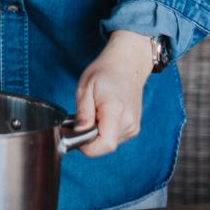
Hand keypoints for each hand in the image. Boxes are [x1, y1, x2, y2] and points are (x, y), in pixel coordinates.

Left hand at [72, 30, 154, 157]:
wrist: (128, 64)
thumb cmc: (105, 71)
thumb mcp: (85, 88)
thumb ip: (83, 113)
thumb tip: (78, 133)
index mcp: (116, 110)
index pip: (104, 144)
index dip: (86, 145)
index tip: (74, 133)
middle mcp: (128, 122)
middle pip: (104, 145)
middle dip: (89, 137)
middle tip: (83, 116)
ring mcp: (133, 126)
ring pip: (108, 143)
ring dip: (97, 133)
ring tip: (95, 111)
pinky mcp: (134, 128)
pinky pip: (115, 138)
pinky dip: (105, 131)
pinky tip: (103, 114)